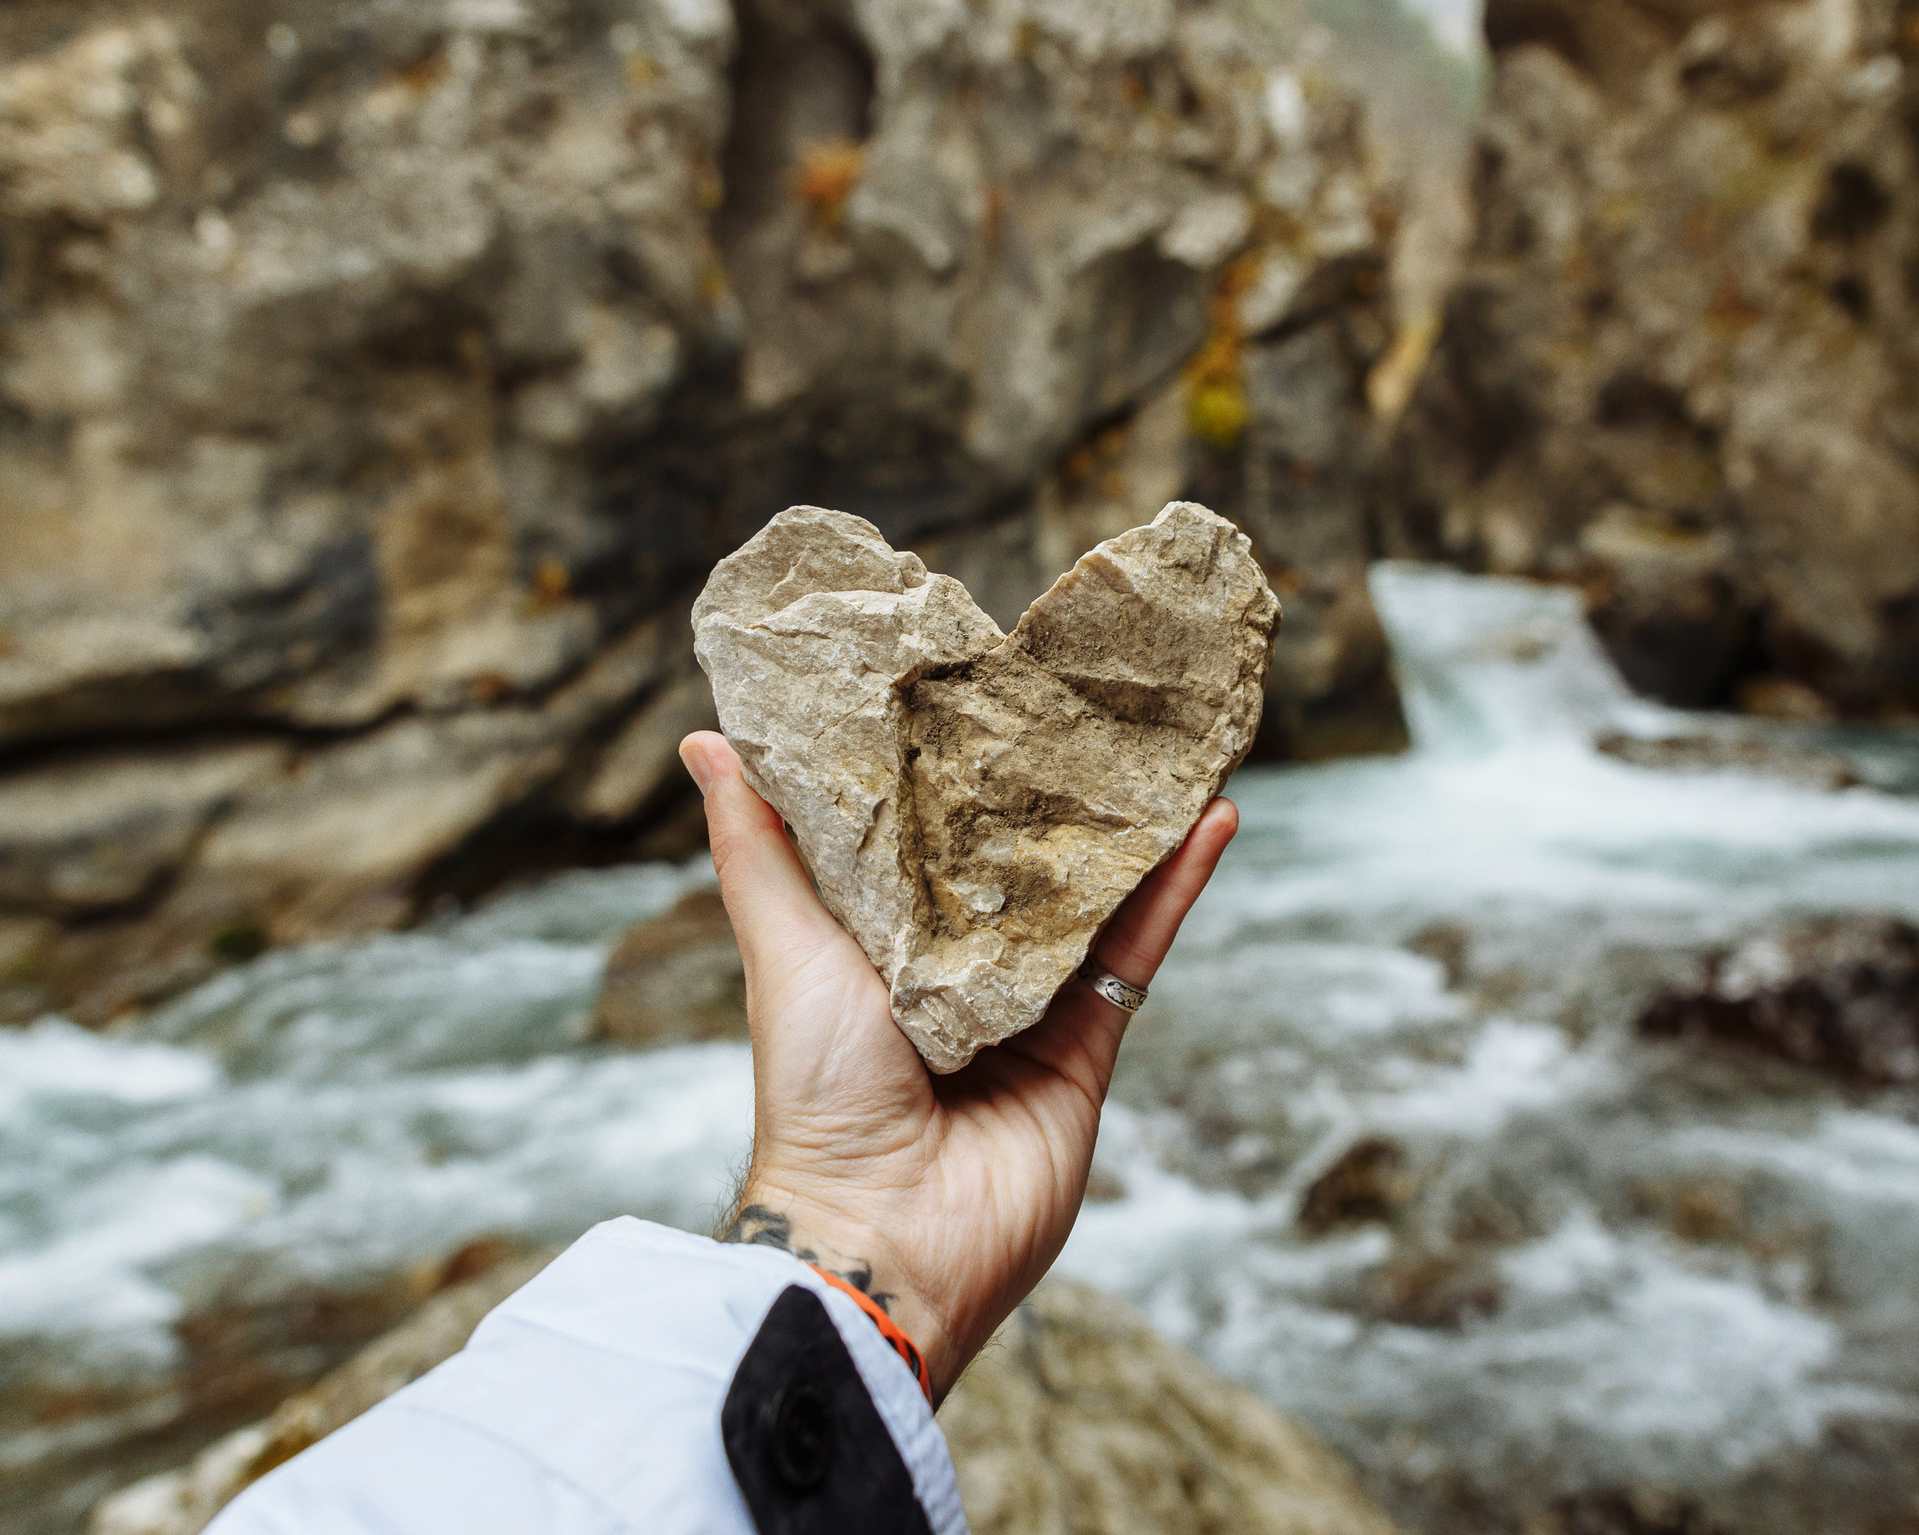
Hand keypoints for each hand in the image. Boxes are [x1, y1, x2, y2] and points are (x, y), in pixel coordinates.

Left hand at [677, 730, 1237, 1398]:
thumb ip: (757, 849)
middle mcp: (954, 975)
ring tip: (1171, 741)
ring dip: (1132, 824)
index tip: (984, 685)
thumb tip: (704, 740)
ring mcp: (1027, 1010)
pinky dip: (1178, 885)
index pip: (924, 840)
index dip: (954, 771)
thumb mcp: (783, 946)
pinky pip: (1139, 951)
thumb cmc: (817, 1092)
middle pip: (1018, 863)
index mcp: (876, 947)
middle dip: (1055, 790)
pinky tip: (1214, 818)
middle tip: (1094, 700)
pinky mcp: (1087, 1046)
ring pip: (1091, 897)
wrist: (884, 1233)